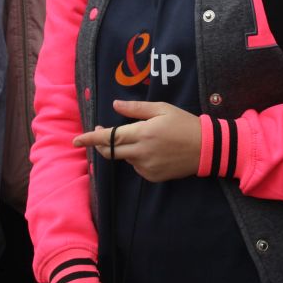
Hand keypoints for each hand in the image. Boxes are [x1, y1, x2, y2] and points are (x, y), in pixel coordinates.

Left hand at [73, 100, 200, 181]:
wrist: (206, 148)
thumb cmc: (184, 124)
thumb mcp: (162, 109)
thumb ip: (136, 109)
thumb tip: (114, 106)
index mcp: (142, 133)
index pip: (108, 137)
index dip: (90, 138)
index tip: (76, 140)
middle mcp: (141, 153)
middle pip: (110, 152)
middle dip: (100, 144)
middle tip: (101, 134)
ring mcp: (146, 167)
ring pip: (125, 159)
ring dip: (125, 149)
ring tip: (145, 138)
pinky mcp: (153, 177)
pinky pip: (137, 167)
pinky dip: (138, 158)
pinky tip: (154, 151)